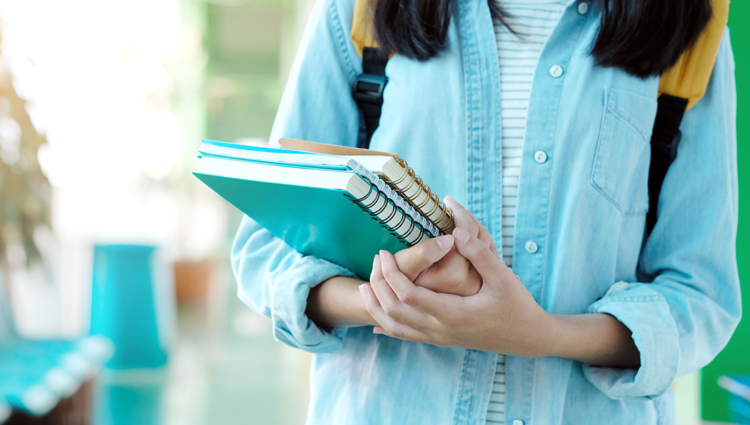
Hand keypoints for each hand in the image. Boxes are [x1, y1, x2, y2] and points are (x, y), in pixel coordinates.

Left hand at [360, 200, 555, 356]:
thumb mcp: (504, 277)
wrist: (527, 338)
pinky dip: (387, 325)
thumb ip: (480, 253)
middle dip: (378, 284)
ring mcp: (438, 337)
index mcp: (453, 313)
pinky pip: (405, 336)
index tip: (385, 252)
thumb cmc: (517, 305)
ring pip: (395, 328)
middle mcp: (441, 329)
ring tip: (365, 285)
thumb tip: (455, 232)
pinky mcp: (440, 339)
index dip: (391, 273)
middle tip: (376, 260)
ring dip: (376, 306)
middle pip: (394, 311)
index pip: (408, 294)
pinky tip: (375, 321)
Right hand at [392, 196, 489, 295]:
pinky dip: (475, 237)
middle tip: (451, 203)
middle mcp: (470, 283)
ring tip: (455, 213)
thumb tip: (450, 239)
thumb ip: (424, 253)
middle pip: (480, 237)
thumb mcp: (404, 266)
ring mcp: (477, 283)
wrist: (407, 301)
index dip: (459, 213)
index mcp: (453, 277)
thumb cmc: (400, 280)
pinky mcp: (479, 283)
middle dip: (466, 215)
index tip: (446, 200)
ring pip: (485, 243)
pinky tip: (460, 230)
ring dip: (472, 224)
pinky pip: (486, 252)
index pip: (466, 234)